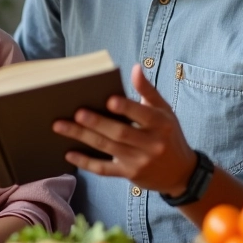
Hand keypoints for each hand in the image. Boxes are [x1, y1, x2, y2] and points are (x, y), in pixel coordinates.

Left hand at [52, 64, 196, 194]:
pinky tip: (69, 153)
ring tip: (60, 126)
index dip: (126, 108)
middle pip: (120, 133)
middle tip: (76, 112)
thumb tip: (134, 68)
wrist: (181, 173)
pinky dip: (85, 163)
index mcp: (160, 124)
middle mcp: (151, 144)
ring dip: (82, 137)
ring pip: (107, 148)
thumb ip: (147, 90)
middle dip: (96, 123)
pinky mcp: (129, 175)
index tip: (109, 100)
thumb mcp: (164, 111)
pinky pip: (104, 169)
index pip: (142, 114)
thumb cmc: (169, 135)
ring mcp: (139, 161)